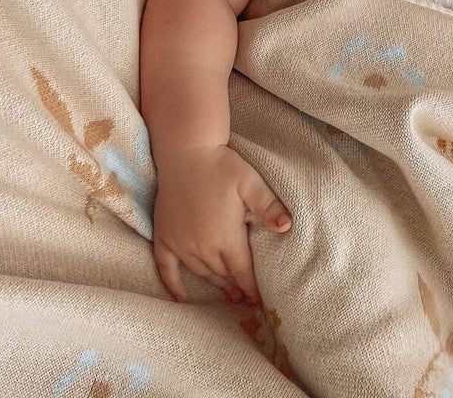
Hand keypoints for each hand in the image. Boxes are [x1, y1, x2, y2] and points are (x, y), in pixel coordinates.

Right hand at [152, 144, 291, 303]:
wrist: (186, 151)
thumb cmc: (221, 165)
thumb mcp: (250, 182)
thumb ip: (269, 206)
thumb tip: (287, 226)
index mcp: (225, 236)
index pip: (242, 271)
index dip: (251, 288)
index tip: (259, 301)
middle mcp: (202, 246)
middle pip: (222, 274)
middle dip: (235, 285)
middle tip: (245, 295)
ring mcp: (181, 243)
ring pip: (201, 272)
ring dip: (214, 283)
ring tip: (226, 291)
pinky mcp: (165, 237)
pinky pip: (166, 269)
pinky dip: (173, 285)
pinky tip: (181, 297)